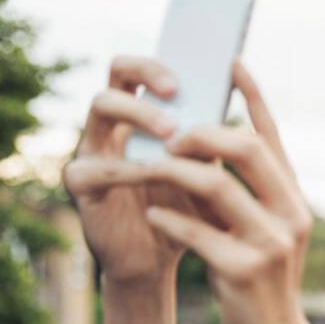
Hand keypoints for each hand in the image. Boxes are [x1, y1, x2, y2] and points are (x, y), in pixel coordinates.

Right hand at [62, 56, 227, 284]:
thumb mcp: (205, 170)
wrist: (157, 262)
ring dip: (139, 112)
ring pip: (102, 104)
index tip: (197, 70)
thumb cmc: (183, 211)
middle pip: (117, 71)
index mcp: (140, 116)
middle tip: (175, 89)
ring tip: (171, 131)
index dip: (168, 61)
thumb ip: (213, 139)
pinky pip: (99, 164)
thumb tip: (244, 99)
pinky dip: (131, 167)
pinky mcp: (80, 182)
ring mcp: (91, 149)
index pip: (145, 69)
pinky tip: (155, 171)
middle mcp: (112, 124)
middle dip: (147, 71)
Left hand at [84, 59, 314, 323]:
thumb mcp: (262, 231)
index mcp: (293, 199)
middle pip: (247, 149)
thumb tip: (201, 149)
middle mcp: (290, 214)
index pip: (273, 137)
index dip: (253, 97)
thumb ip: (242, 194)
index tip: (231, 62)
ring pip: (217, 185)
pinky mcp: (243, 271)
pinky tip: (152, 214)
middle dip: (203, 132)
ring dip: (175, 171)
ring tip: (151, 168)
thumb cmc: (259, 282)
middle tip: (170, 132)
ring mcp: (269, 243)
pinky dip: (170, 219)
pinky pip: (197, 232)